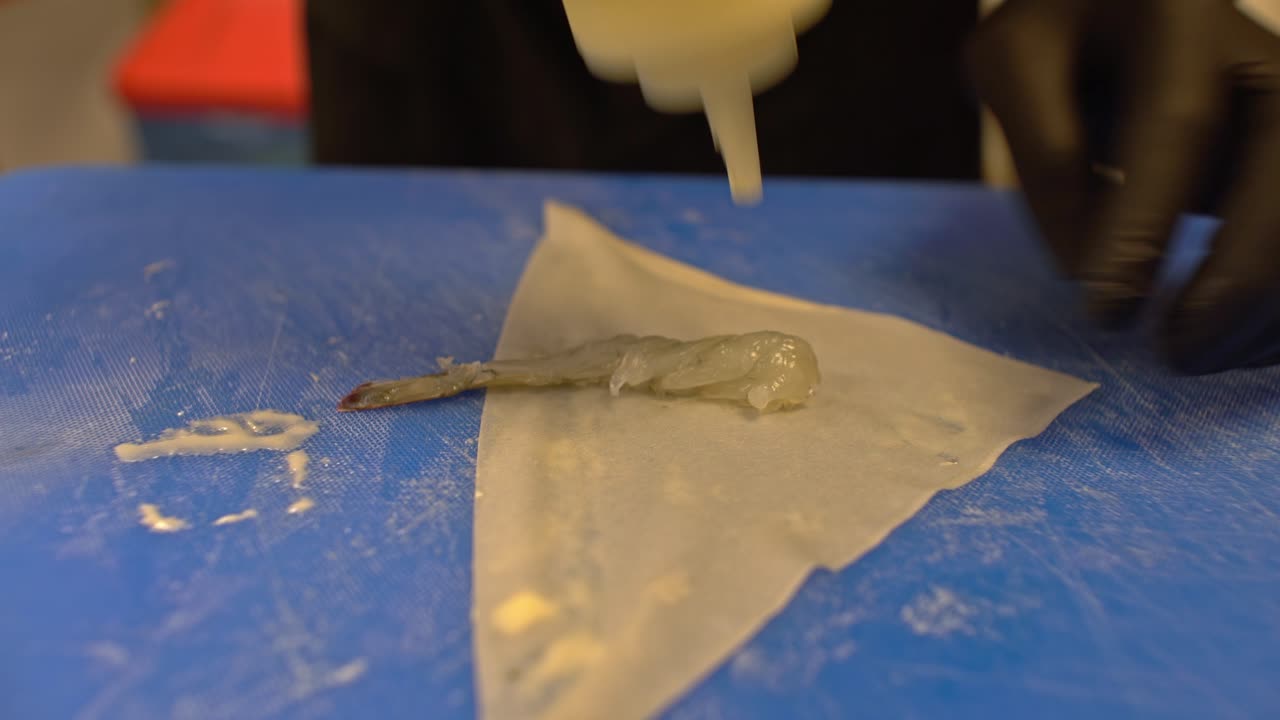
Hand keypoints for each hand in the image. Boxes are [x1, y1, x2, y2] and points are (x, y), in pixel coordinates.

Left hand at [967, 0, 1279, 373]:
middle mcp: (1262, 53)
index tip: (1105, 312)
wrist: (1119, 5)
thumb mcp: (1013, 68)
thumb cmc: (1057, 39)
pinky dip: (1279, 304)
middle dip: (1236, 279)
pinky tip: (1235, 346)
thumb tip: (1087, 269)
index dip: (1145, 227)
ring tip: (1198, 359)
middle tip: (1172, 351)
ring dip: (1269, 304)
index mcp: (1180, 18)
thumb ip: (1044, 154)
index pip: (1177, 126)